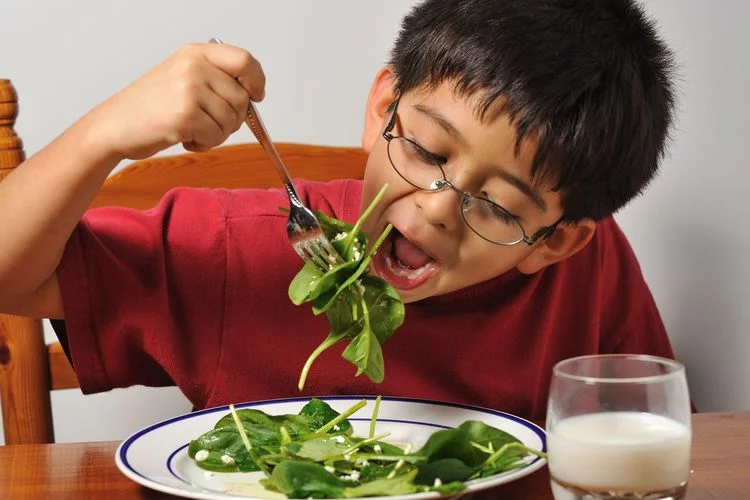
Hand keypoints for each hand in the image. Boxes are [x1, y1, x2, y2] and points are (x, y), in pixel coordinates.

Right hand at [91, 42, 264, 159]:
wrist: (114, 126)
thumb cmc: (150, 107)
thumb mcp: (182, 77)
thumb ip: (216, 78)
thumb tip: (253, 94)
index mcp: (195, 53)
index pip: (244, 60)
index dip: (257, 81)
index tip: (257, 95)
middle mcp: (193, 67)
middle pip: (242, 99)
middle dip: (232, 119)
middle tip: (208, 124)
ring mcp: (189, 90)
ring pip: (231, 121)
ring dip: (217, 134)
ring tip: (192, 130)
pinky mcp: (185, 116)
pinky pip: (216, 137)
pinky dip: (205, 145)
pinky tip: (185, 139)